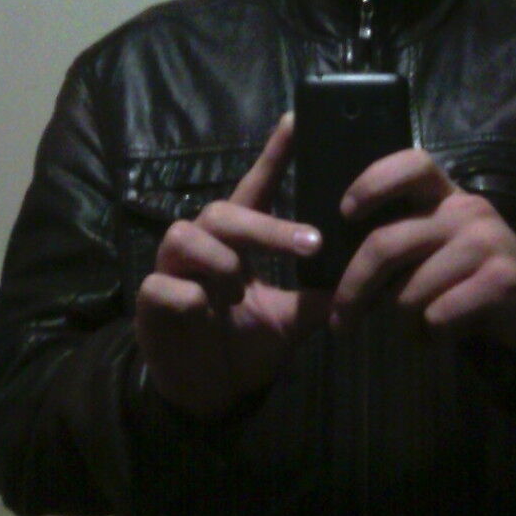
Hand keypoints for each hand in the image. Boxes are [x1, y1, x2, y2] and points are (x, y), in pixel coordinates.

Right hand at [134, 114, 329, 416]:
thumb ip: (318, 297)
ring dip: (221, 263)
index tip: (298, 119)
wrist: (210, 395)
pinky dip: (190, 297)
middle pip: (223, 211)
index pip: (256, 189)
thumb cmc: (247, 344)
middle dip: (266, 227)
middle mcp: (202, 246)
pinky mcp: (150, 300)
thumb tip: (365, 279)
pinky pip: (164, 284)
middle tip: (309, 245)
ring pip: (186, 236)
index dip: (274, 155)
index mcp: (237, 242)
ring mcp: (172, 270)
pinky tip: (205, 312)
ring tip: (239, 293)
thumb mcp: (290, 320)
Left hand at [331, 148, 515, 348]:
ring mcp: (486, 242)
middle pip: (387, 243)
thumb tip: (329, 273)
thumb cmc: (466, 277)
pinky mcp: (502, 279)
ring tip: (417, 327)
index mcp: (444, 195)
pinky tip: (443, 334)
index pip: (411, 165)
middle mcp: (465, 211)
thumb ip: (393, 245)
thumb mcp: (432, 250)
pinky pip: (439, 314)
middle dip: (354, 288)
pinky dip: (431, 335)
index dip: (373, 183)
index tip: (346, 213)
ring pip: (409, 291)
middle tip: (340, 321)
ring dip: (403, 322)